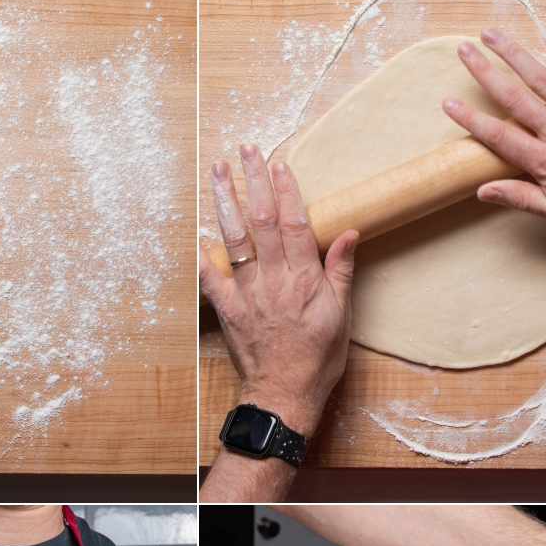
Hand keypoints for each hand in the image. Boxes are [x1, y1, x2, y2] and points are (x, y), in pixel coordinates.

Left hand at [200, 145, 358, 435]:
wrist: (286, 394)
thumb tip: (349, 232)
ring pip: (234, 239)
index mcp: (304, 278)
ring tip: (218, 172)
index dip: (284, 190)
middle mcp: (274, 279)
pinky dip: (203, 255)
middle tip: (244, 150)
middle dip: (251, 182)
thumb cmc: (319, 358)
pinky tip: (197, 232)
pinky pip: (212, 279)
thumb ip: (341, 271)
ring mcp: (248, 294)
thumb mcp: (342, 314)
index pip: (293, 223)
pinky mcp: (229, 311)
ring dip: (225, 202)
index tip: (277, 163)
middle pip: (261, 221)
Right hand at [442, 19, 545, 284]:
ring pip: (544, 78)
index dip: (472, 119)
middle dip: (486, 72)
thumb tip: (483, 192)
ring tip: (493, 35)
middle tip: (464, 51)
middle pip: (515, 97)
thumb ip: (521, 197)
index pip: (500, 136)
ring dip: (516, 53)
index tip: (449, 103)